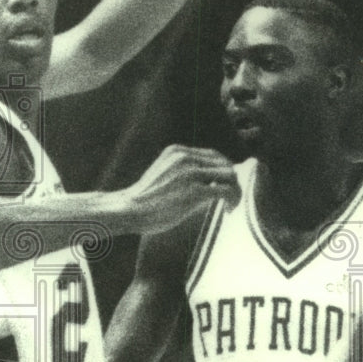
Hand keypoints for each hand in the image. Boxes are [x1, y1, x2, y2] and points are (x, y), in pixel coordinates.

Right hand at [122, 145, 239, 233]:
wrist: (128, 210)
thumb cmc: (143, 200)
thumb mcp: (162, 174)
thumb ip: (181, 172)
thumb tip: (207, 185)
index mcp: (177, 151)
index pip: (212, 155)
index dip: (221, 171)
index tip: (220, 187)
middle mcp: (185, 157)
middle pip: (224, 162)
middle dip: (231, 180)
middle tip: (229, 198)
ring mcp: (190, 173)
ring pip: (230, 174)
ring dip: (234, 190)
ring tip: (230, 205)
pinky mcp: (194, 191)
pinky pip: (227, 190)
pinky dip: (233, 200)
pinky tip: (228, 210)